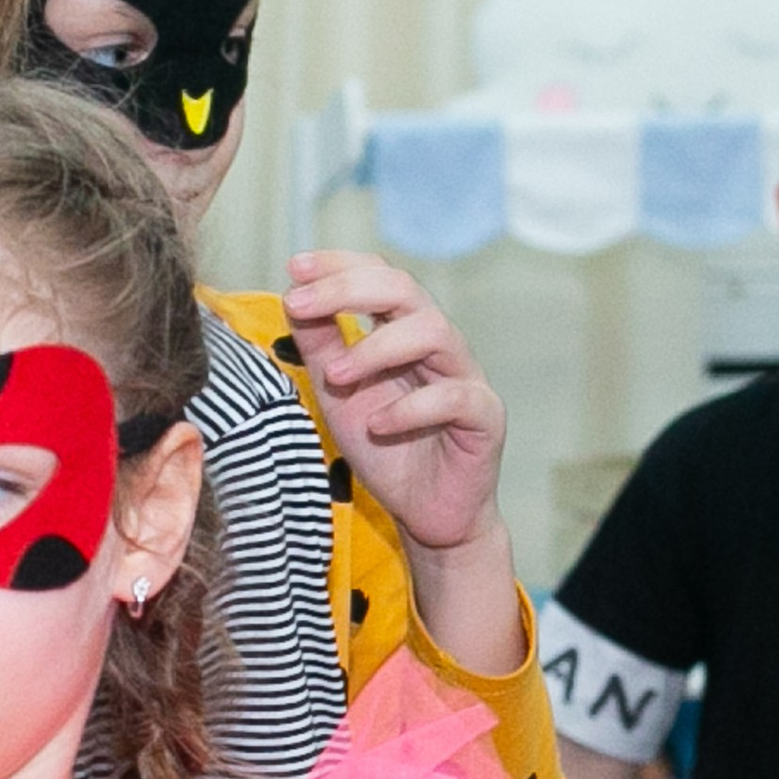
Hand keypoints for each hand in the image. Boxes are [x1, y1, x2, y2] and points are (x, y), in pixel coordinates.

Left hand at [283, 249, 509, 562]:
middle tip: (301, 304)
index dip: (339, 265)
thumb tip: (293, 298)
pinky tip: (379, 425)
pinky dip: (411, 408)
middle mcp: (438, 344)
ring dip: (375, 348)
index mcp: (404, 332)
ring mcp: (465, 376)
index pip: (379, 276)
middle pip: (404, 289)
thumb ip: (321, 347)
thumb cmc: (388, 450)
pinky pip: (453, 397)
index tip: (295, 268)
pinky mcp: (484, 416)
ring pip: (433, 331)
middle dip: (348, 290)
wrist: (428, 514)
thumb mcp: (339, 395)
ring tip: (334, 377)